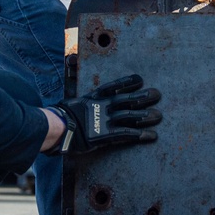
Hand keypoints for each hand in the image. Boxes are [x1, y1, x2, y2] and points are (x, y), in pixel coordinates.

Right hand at [47, 74, 161, 153]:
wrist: (56, 128)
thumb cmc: (59, 117)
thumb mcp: (71, 104)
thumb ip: (81, 103)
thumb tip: (78, 103)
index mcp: (93, 98)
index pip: (114, 86)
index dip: (128, 82)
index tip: (140, 79)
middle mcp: (102, 106)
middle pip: (127, 99)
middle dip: (143, 97)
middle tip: (157, 94)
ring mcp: (105, 120)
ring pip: (130, 116)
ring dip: (145, 116)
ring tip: (158, 115)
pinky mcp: (105, 135)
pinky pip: (126, 134)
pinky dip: (139, 134)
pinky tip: (151, 135)